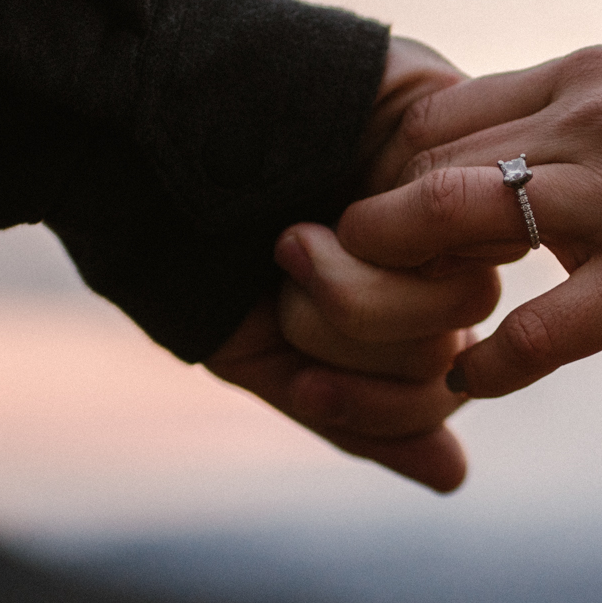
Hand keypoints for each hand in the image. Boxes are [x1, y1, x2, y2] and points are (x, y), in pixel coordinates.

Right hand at [205, 35, 492, 490]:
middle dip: (351, 331)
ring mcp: (446, 192)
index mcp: (396, 306)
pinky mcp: (451, 126)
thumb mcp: (261, 352)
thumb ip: (360, 417)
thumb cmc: (184, 245)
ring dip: (360, 288)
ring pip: (466, 296)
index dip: (369, 405)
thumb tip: (456, 476)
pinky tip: (340, 210)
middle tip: (282, 269)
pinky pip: (470, 219)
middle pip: (448, 349)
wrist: (132, 135)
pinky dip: (392, 236)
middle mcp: (430, 254)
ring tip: (292, 236)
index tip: (299, 380)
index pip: (436, 391)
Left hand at [338, 46, 601, 397]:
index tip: (393, 236)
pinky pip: (539, 329)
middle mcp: (592, 119)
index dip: (395, 180)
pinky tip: (470, 381)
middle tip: (364, 291)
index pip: (436, 116)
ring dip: (408, 282)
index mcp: (586, 75)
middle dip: (377, 230)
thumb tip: (499, 178)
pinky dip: (487, 364)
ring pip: (456, 218)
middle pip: (425, 162)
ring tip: (406, 329)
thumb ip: (576, 131)